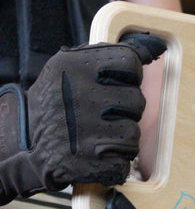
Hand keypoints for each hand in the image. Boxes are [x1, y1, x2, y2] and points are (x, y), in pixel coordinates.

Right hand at [0, 34, 164, 203]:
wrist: (23, 144)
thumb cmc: (60, 103)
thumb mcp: (75, 69)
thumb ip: (116, 57)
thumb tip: (157, 45)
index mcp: (73, 66)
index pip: (130, 62)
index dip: (130, 78)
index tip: (114, 86)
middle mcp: (76, 94)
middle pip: (137, 101)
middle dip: (126, 112)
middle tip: (102, 116)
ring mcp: (80, 129)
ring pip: (133, 134)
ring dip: (121, 139)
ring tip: (98, 136)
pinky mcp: (83, 161)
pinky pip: (123, 162)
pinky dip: (114, 163)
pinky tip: (96, 156)